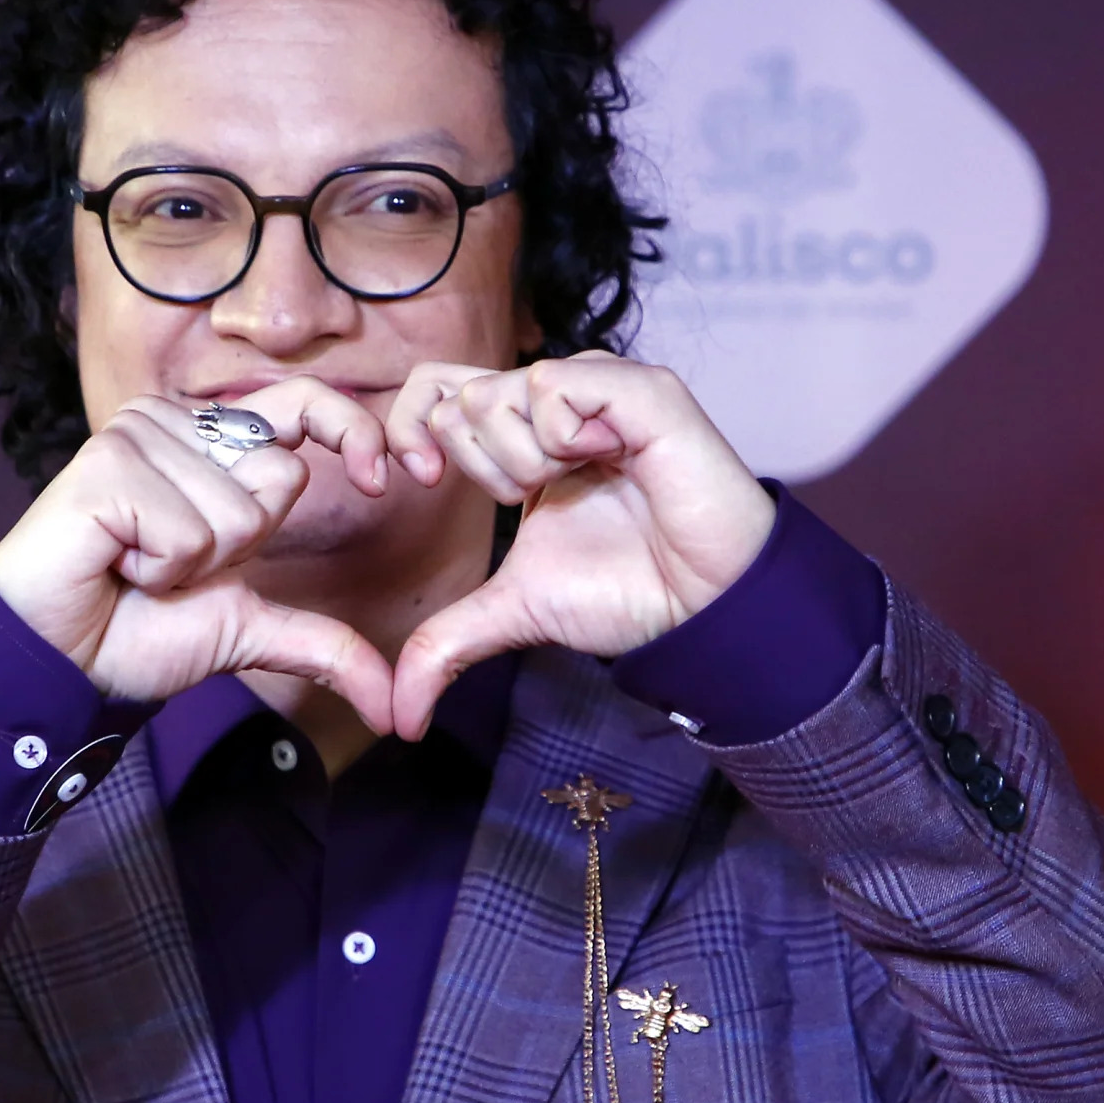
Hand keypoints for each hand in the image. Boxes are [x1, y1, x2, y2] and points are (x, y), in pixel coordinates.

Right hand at [0, 379, 397, 731]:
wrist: (62, 661)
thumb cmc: (137, 631)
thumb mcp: (248, 631)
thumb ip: (323, 645)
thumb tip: (393, 705)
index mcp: (213, 443)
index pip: (305, 404)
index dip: (355, 433)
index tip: (388, 482)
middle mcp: (174, 423)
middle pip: (278, 478)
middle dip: (239, 547)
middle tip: (172, 565)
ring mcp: (136, 436)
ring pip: (236, 513)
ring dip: (192, 566)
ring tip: (136, 566)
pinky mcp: (105, 465)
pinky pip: (189, 533)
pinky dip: (159, 569)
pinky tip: (115, 563)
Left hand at [385, 354, 773, 738]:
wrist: (700, 606)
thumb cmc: (628, 592)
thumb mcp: (516, 611)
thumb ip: (448, 645)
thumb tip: (403, 717)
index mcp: (524, 435)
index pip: (436, 392)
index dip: (409, 431)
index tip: (425, 481)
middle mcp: (558, 400)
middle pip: (460, 397)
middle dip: (487, 470)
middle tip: (540, 497)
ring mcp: (598, 387)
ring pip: (500, 392)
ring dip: (529, 463)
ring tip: (591, 483)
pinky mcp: (639, 388)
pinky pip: (554, 385)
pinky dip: (566, 438)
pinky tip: (614, 461)